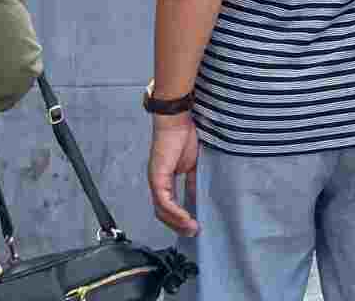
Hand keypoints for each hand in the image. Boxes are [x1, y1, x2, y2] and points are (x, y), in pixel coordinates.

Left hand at [148, 114, 201, 235]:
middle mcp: (157, 184)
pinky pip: (164, 202)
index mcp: (164, 181)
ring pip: (162, 212)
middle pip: (162, 214)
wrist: (177, 121)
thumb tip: (198, 195)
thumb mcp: (193, 164)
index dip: (179, 218)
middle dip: (178, 226)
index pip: (168, 207)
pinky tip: (187, 218)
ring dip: (177, 223)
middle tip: (193, 233)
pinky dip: (176, 212)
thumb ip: (193, 180)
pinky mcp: (158, 178)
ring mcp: (156, 182)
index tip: (193, 226)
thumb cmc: (185, 137)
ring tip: (192, 229)